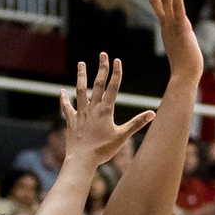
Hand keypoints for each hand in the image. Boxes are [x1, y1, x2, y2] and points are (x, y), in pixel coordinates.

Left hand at [58, 54, 154, 173]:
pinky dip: (64, 99)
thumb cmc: (103, 149)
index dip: (116, 73)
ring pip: (81, 90)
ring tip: (81, 63)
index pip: (112, 88)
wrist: (82, 160)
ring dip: (81, 76)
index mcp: (105, 111)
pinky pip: (67, 107)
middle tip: (103, 54)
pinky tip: (62, 91)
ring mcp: (80, 113)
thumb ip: (136, 123)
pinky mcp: (71, 120)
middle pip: (98, 84)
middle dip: (101, 68)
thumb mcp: (122, 136)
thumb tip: (152, 114)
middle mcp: (92, 108)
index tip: (117, 60)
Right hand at [144, 0, 200, 78]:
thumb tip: (186, 31)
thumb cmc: (186, 66)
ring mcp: (172, 25)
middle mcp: (166, 23)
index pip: (158, 4)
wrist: (184, 77)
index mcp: (166, 27)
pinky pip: (177, 7)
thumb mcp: (182, 46)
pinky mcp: (182, 27)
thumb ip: (182, 35)